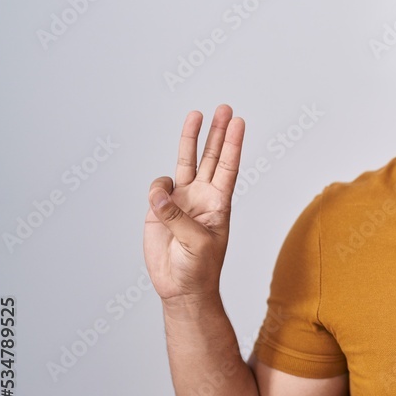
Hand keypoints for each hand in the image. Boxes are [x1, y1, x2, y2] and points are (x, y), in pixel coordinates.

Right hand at [143, 105, 244, 304]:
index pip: (228, 167)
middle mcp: (202, 196)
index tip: (238, 122)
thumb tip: (159, 195)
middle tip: (224, 108)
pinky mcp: (160, 209)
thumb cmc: (199, 269)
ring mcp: (181, 200)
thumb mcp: (198, 244)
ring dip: (190, 139)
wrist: (180, 287)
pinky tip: (158, 203)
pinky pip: (157, 187)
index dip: (233, 144)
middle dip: (217, 132)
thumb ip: (178, 218)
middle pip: (211, 156)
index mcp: (219, 203)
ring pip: (187, 161)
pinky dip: (156, 189)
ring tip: (196, 114)